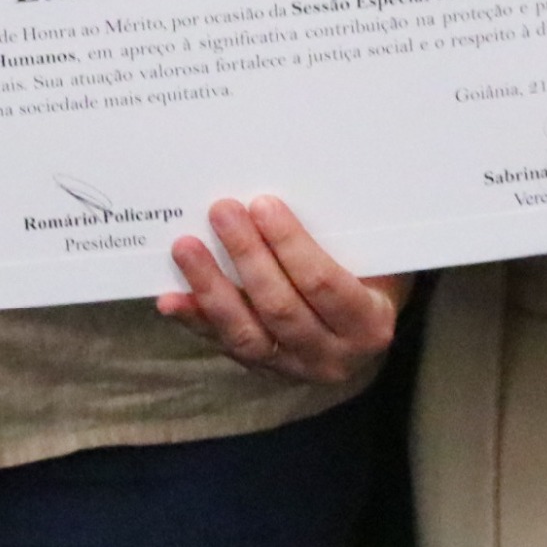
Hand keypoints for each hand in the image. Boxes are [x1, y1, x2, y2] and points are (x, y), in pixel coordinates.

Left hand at [159, 196, 407, 384]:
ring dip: (212, 288)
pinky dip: (196, 320)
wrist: (366, 327)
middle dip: (247, 256)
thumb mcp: (375, 256)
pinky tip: (171, 298)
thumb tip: (300, 176)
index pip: (323, 284)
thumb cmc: (372, 274)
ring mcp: (294, 368)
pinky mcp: (263, 369)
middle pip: (280, 307)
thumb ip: (346, 232)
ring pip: (246, 333)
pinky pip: (224, 345)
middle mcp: (333, 356)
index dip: (290, 244)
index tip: (263, 204)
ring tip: (185, 248)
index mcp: (368, 323)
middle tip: (222, 210)